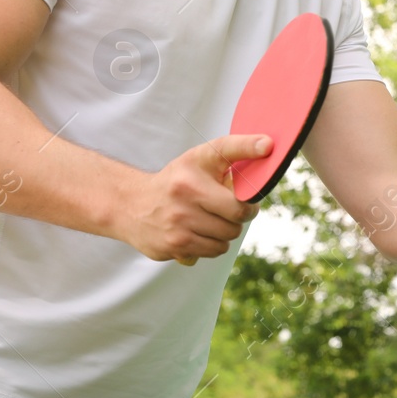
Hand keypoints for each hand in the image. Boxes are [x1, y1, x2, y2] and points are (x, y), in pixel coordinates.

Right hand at [120, 135, 266, 261]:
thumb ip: (233, 155)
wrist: (128, 205)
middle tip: (230, 208)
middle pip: (239, 213)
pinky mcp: (173, 245)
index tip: (268, 146)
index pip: (226, 150)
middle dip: (241, 213)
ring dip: (224, 231)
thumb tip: (267, 147)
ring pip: (228, 236)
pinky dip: (211, 245)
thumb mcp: (199, 160)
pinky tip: (195, 231)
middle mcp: (185, 192)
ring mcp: (178, 221)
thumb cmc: (177, 182)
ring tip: (207, 219)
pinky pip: (213, 251)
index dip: (249, 148)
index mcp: (193, 168)